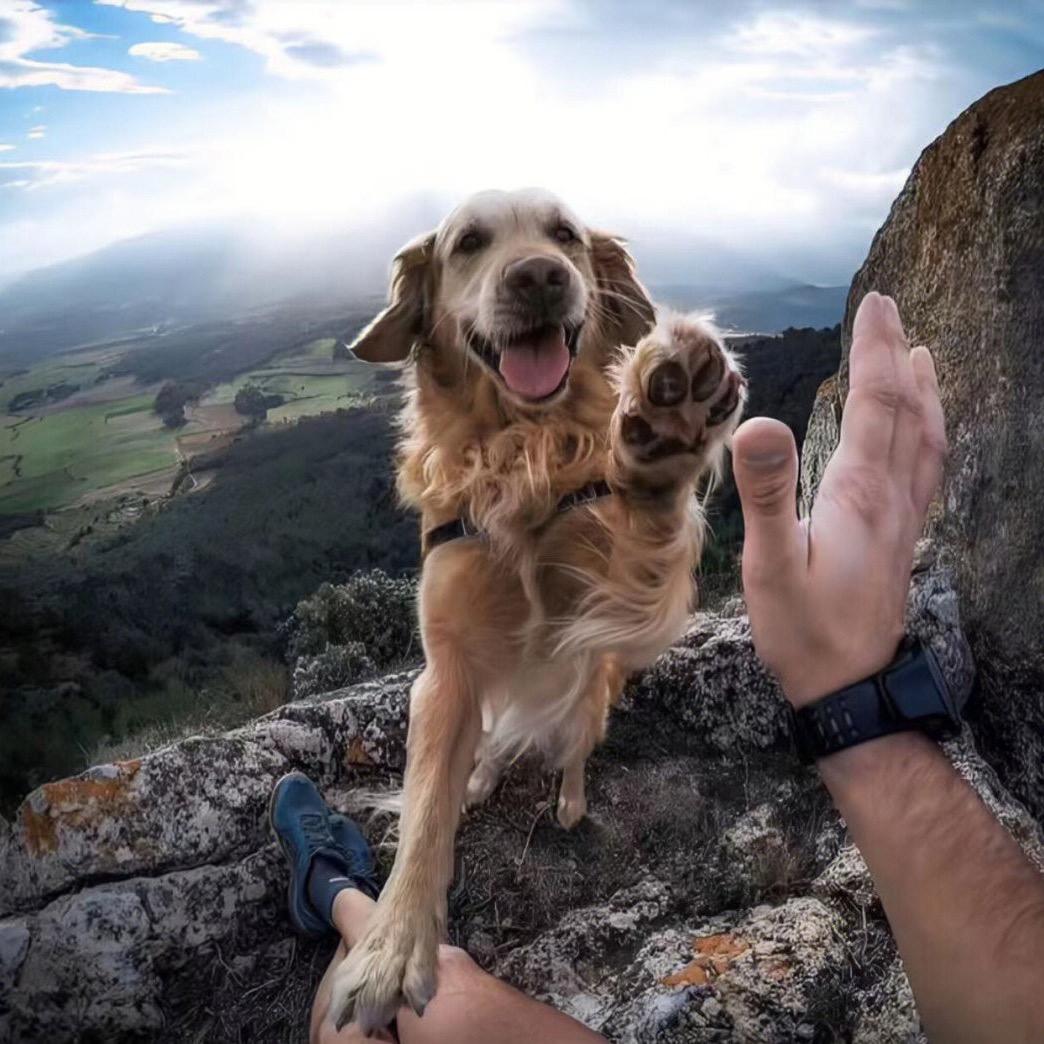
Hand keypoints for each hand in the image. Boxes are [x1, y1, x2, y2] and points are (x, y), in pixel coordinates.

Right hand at [732, 292, 946, 707]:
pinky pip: (927, 470)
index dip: (875, 350)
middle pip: (906, 411)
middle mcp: (891, 498)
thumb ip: (767, 493)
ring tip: (921, 355)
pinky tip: (920, 434)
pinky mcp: (899, 540)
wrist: (850, 692)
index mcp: (860, 494)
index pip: (876, 404)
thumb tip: (759, 422)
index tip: (876, 303)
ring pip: (926, 439)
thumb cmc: (803, 632)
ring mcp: (902, 520)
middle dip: (897, 354)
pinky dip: (929, 434)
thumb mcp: (771, 565)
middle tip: (890, 309)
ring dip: (923, 391)